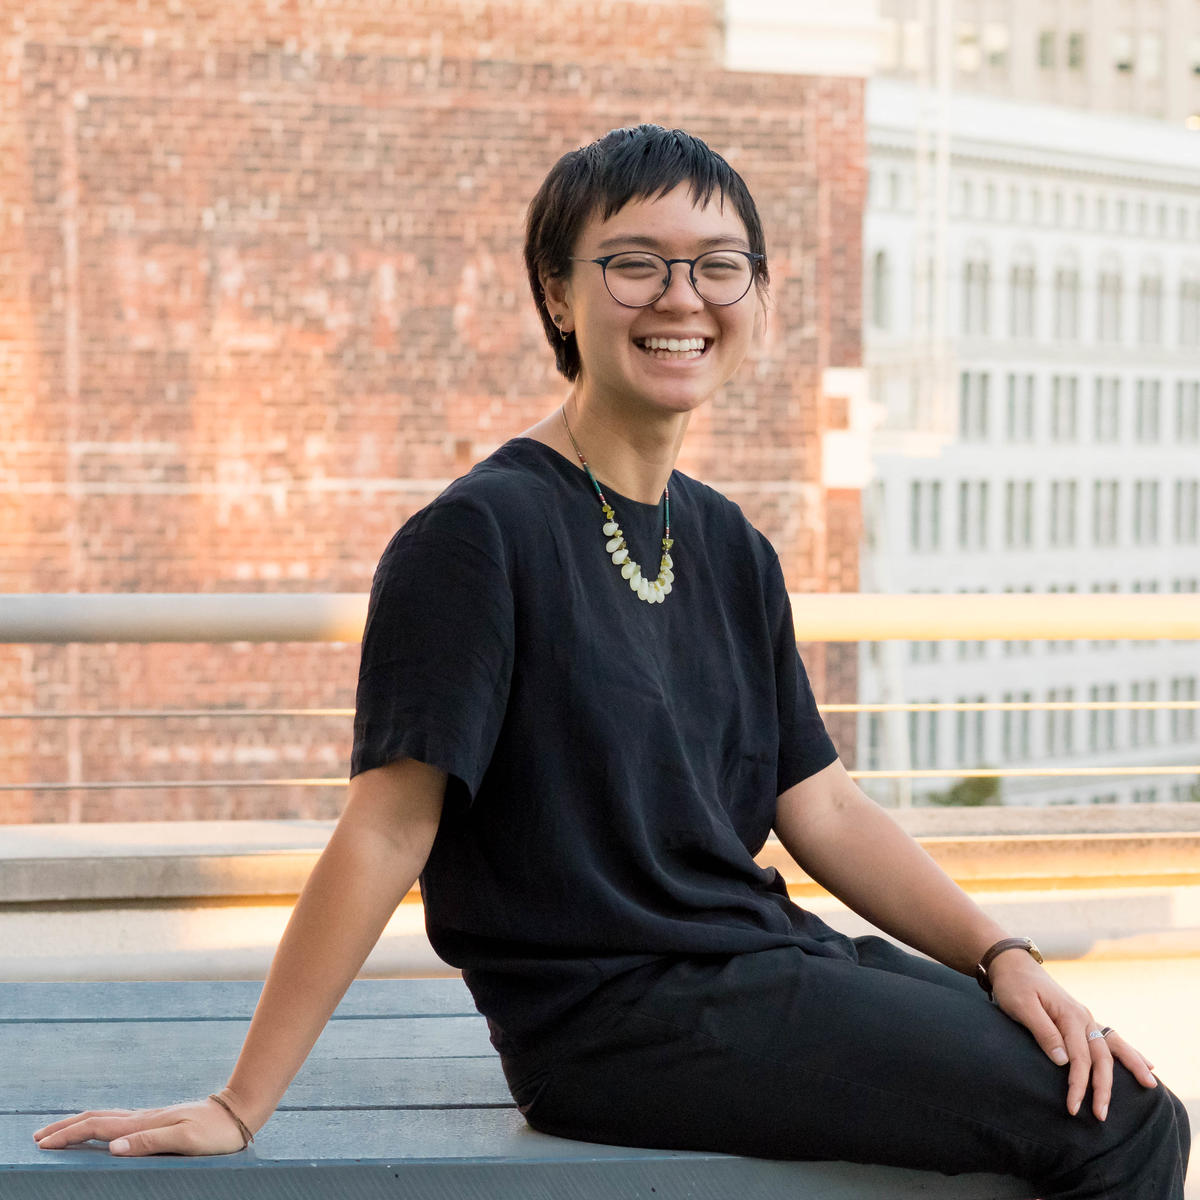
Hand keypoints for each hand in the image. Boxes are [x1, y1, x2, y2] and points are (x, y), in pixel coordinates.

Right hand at [33, 1093, 251, 1156]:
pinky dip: (99, 1124)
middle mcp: (143, 1118)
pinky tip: (100, 1129)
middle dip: (66, 1127)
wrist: (239, 1112)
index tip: (43, 1144)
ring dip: (80, 1124)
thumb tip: (112, 1147)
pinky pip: (120, 1121)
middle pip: (96, 1119)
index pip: (98, 1127)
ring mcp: (150, 1118)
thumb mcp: (185, 1140)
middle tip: (38, 1137)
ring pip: (106, 1117)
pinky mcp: (159, 1121)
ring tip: (60, 1131)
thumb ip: (149, 1143)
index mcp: (144, 1123)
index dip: (69, 1135)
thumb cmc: (215, 1132)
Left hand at [987, 949, 1157, 1121]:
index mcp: (1070, 1015)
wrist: (1013, 963)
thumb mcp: (1021, 1006)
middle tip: (1101, 1116)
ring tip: (1150, 1085)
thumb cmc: (1014, 985)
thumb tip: (1065, 1062)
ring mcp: (1085, 1017)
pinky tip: (1145, 1062)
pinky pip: (1110, 1038)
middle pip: (1101, 1057)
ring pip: (1114, 1046)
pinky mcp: (1081, 1019)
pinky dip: (1127, 1052)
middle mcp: (1083, 1017)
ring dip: (1131, 1066)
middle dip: (1103, 1088)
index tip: (1073, 1107)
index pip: (1079, 1058)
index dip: (1078, 1084)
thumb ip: (1043, 1032)